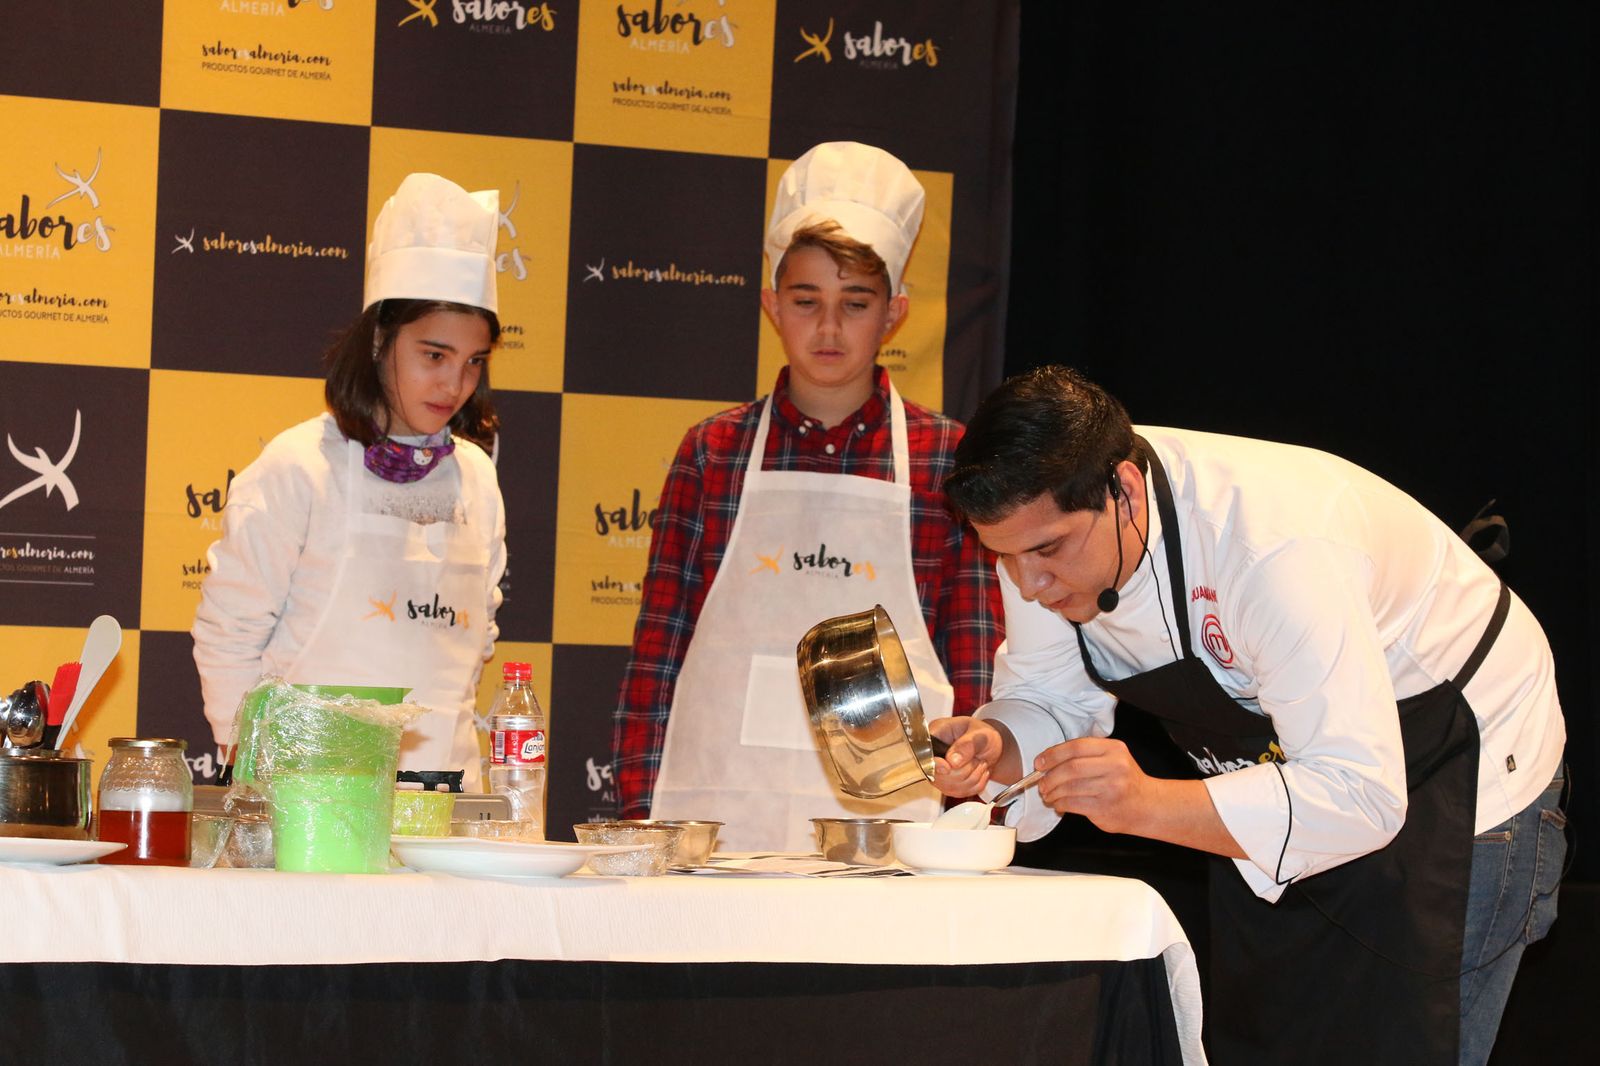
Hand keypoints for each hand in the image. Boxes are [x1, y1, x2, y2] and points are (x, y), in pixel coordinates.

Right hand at [928, 717, 999, 797]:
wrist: (992, 748)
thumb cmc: (984, 736)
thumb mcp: (980, 735)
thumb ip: (967, 745)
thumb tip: (952, 761)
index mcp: (936, 734)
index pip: (924, 753)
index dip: (934, 764)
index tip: (947, 768)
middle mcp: (933, 753)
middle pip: (937, 775)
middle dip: (963, 771)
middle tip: (977, 759)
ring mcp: (938, 771)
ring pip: (949, 786)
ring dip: (972, 778)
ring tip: (980, 764)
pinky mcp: (947, 784)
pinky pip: (958, 793)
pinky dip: (974, 786)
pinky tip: (979, 773)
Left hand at [1035, 737, 1153, 834]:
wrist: (1147, 806)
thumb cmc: (1125, 781)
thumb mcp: (1113, 758)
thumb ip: (1086, 755)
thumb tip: (1048, 760)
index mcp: (1113, 749)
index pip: (1076, 747)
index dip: (1053, 754)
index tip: (1039, 763)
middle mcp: (1114, 766)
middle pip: (1071, 768)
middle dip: (1050, 776)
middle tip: (1041, 783)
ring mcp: (1111, 788)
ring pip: (1070, 787)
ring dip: (1053, 792)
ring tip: (1048, 794)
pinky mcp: (1105, 807)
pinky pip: (1073, 803)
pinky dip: (1060, 804)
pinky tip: (1058, 804)